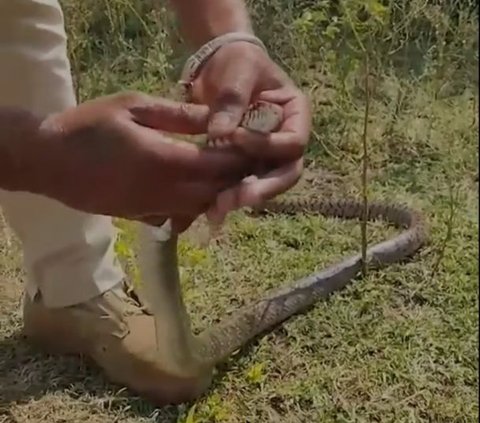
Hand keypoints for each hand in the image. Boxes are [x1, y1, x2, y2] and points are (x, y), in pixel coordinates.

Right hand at [23, 92, 254, 229]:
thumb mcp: (133, 106)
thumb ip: (178, 115)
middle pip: (214, 191)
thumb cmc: (89, 126)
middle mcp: (163, 191)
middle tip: (250, 164)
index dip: (240, 158)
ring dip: (218, 195)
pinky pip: (179, 216)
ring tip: (230, 178)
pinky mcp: (141, 217)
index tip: (256, 147)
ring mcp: (152, 208)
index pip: (216, 164)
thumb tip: (216, 117)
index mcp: (164, 160)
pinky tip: (198, 192)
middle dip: (236, 179)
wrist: (47, 159)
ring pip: (199, 208)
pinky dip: (195, 207)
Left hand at [187, 41, 311, 221]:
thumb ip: (233, 101)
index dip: (267, 146)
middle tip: (236, 199)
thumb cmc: (237, 64)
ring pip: (264, 184)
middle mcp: (286, 141)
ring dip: (243, 198)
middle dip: (262, 188)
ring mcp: (267, 156)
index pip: (293, 143)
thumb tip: (221, 134)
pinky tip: (210, 207)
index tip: (235, 137)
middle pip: (286, 173)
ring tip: (218, 208)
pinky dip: (228, 195)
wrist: (219, 69)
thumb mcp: (238, 73)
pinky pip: (242, 184)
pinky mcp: (245, 164)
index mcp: (296, 117)